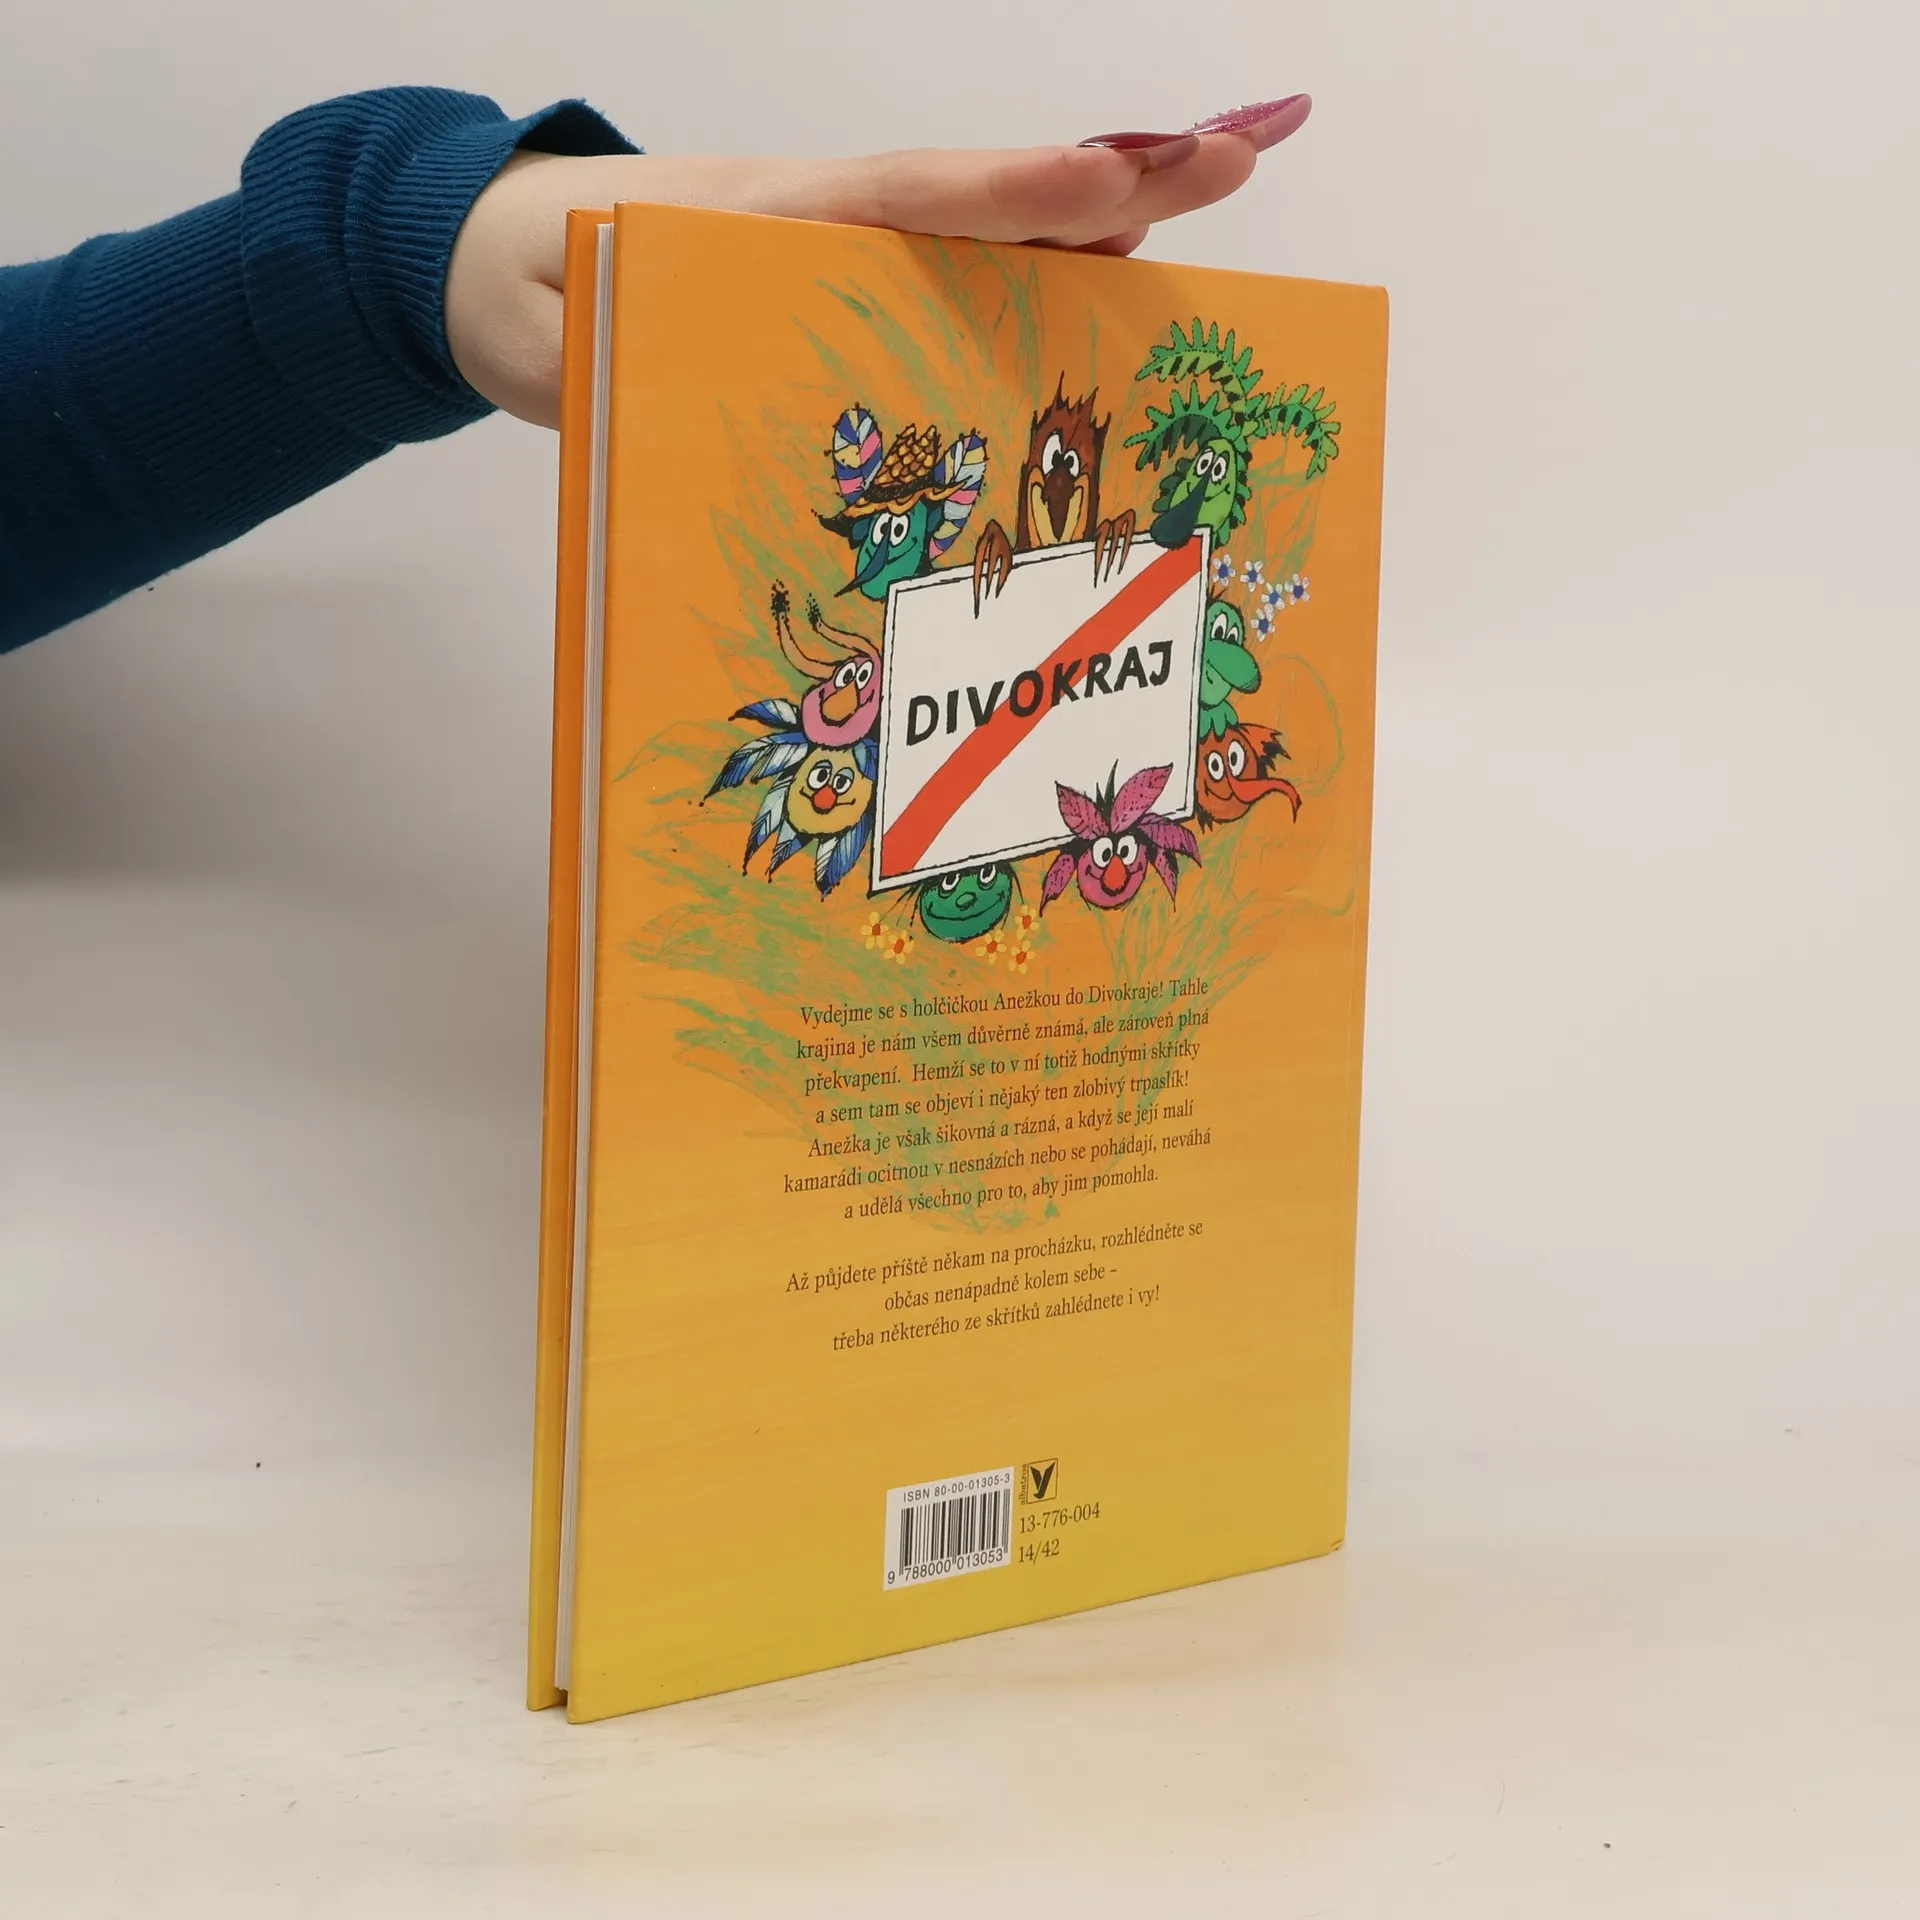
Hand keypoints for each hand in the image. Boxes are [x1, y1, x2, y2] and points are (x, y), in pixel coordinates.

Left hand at [445, 97, 1310, 427]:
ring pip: (991, 249)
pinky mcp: (851, 303)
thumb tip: (676, 361)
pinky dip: (1042, 293)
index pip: (916, 197)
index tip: (1123, 179)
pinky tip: (1112, 315)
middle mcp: (833, 230)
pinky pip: (959, 296)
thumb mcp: (561, 324)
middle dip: (1113, 188)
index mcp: (771, 220)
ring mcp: (850, 263)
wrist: (504, 270)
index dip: (1023, 194)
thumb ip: (615, 340)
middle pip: (991, 207)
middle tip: (1240, 153)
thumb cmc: (536, 292)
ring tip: (1211, 227)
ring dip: (1098, 243)